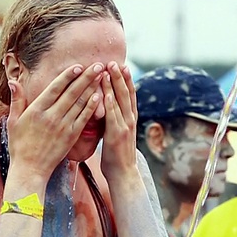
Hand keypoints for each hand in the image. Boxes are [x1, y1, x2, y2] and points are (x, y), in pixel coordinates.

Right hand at [6, 63, 103, 179]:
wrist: (30, 169)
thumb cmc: (20, 145)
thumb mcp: (14, 121)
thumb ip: (17, 100)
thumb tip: (13, 81)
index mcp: (36, 110)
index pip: (54, 88)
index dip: (67, 76)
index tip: (78, 66)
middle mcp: (51, 117)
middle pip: (71, 93)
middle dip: (85, 78)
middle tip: (97, 65)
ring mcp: (62, 127)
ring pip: (80, 104)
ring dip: (92, 89)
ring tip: (101, 77)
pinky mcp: (71, 137)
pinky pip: (83, 119)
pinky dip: (91, 108)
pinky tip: (100, 98)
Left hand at [100, 61, 137, 180]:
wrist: (124, 175)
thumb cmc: (117, 157)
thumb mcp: (117, 135)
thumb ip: (114, 121)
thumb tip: (106, 111)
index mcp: (130, 119)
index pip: (129, 95)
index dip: (126, 80)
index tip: (122, 66)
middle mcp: (130, 120)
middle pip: (126, 93)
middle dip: (121, 77)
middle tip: (115, 61)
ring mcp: (124, 126)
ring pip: (120, 101)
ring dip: (115, 84)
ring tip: (109, 69)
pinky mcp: (117, 135)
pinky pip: (112, 116)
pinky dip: (109, 103)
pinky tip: (105, 93)